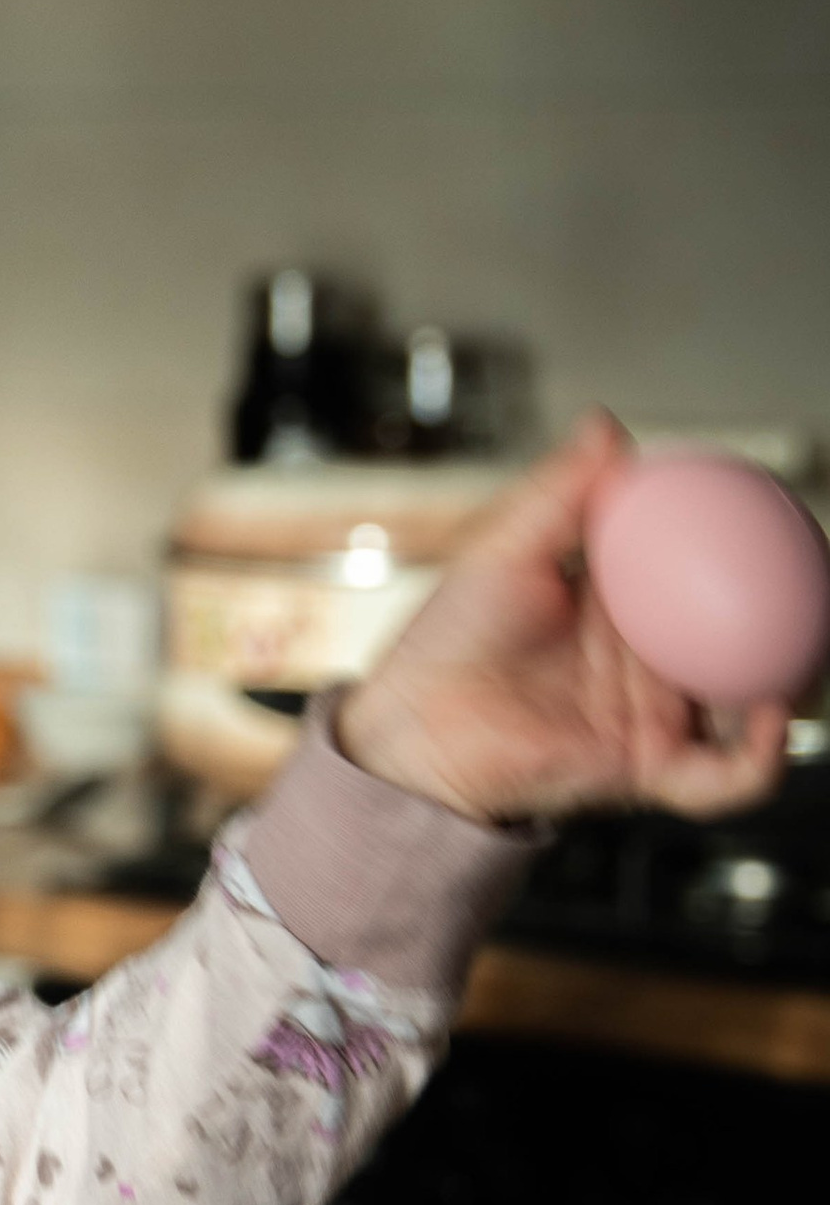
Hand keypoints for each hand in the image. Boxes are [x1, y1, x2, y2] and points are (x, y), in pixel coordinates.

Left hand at [338, 411, 794, 827]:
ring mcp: (658, 716)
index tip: (775, 508)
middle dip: (801, 614)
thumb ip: (560, 493)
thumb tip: (607, 427)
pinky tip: (769, 715)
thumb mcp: (504, 548)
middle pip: (753, 638)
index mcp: (628, 606)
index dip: (752, 544)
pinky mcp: (648, 769)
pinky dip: (760, 755)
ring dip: (798, 680)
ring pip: (759, 704)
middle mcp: (654, 662)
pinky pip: (724, 777)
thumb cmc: (444, 643)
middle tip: (818, 574)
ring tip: (811, 644)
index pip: (710, 570)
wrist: (414, 731)